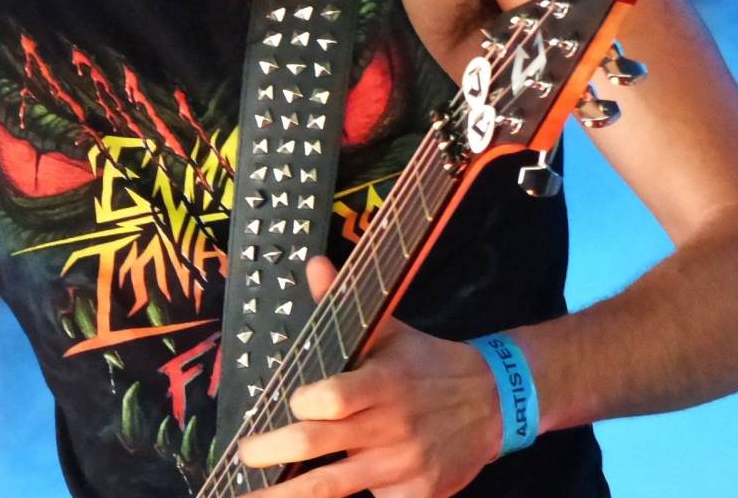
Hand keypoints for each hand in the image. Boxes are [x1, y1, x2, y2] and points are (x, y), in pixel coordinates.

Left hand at [234, 255, 503, 497]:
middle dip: (271, 449)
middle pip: (318, 443)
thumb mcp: (390, 330)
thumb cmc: (427, 364)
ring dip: (287, 496)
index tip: (289, 400)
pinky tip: (315, 492)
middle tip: (244, 453)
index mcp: (383, 382)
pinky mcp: (418, 494)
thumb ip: (342, 304)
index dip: (305, 401)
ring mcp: (403, 465)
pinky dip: (344, 497)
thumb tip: (313, 264)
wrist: (493, 402)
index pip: (333, 397)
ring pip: (334, 486)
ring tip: (250, 497)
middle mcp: (391, 426)